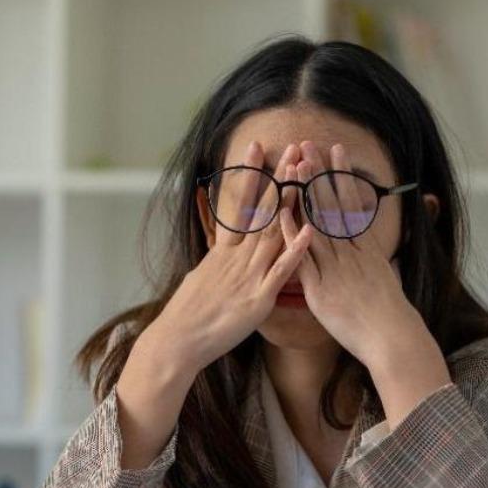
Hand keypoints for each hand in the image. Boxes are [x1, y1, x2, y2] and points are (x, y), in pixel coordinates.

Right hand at [146, 140, 314, 375]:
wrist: (178, 341)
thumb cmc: (188, 314)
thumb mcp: (202, 277)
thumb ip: (218, 261)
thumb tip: (221, 251)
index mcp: (224, 251)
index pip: (240, 204)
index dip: (250, 174)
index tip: (257, 147)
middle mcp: (237, 257)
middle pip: (263, 210)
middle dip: (279, 178)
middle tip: (292, 147)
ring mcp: (249, 275)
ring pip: (274, 232)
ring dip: (292, 202)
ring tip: (305, 174)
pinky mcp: (258, 298)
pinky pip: (281, 271)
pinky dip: (295, 250)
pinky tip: (309, 230)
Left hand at [280, 141, 450, 426]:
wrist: (391, 338)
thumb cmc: (390, 315)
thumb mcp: (386, 278)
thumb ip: (375, 261)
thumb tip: (374, 250)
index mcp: (366, 248)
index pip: (351, 203)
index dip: (341, 177)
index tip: (335, 152)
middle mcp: (350, 252)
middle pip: (332, 205)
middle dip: (320, 174)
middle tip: (309, 144)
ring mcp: (335, 267)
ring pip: (317, 223)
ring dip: (305, 193)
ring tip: (296, 165)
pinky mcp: (320, 287)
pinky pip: (303, 256)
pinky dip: (292, 234)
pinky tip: (281, 213)